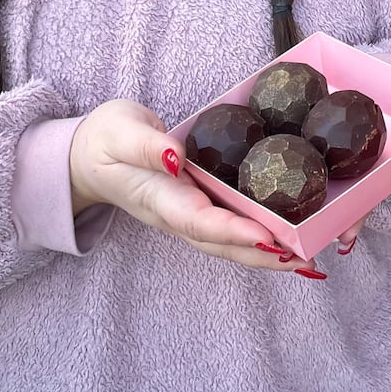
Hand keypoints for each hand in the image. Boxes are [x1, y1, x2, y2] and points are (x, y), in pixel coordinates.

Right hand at [68, 99, 322, 275]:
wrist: (85, 157)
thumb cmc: (104, 140)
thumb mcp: (120, 133)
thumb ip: (146, 146)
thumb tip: (177, 156)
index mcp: (159, 198)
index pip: (199, 220)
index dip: (232, 231)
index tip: (265, 235)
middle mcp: (176, 214)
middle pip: (221, 243)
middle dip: (262, 254)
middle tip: (302, 258)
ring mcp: (186, 214)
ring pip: (228, 241)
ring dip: (266, 251)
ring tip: (305, 256)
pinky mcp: (196, 206)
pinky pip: (229, 225)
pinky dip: (259, 234)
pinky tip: (288, 234)